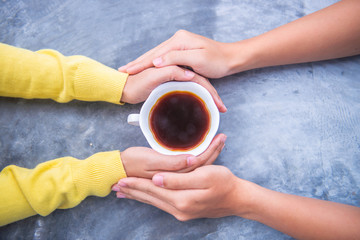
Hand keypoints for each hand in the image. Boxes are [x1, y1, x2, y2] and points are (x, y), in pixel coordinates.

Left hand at [112, 164, 251, 220]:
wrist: (238, 198)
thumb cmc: (224, 183)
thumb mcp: (203, 176)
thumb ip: (178, 179)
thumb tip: (156, 179)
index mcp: (182, 199)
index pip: (152, 190)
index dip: (135, 184)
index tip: (119, 180)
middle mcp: (179, 209)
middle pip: (150, 198)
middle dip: (132, 191)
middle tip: (115, 187)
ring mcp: (182, 212)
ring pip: (154, 203)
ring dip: (139, 196)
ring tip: (124, 193)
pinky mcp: (185, 211)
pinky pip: (162, 205)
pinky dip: (150, 200)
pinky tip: (145, 198)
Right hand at [117, 134, 226, 179]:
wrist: (118, 169)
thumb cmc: (132, 162)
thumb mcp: (150, 161)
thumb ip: (172, 163)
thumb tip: (192, 161)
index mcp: (175, 175)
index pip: (199, 164)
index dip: (211, 150)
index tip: (220, 138)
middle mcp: (178, 177)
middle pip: (202, 166)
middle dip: (213, 150)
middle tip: (223, 137)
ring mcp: (175, 176)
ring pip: (198, 166)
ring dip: (209, 154)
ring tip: (219, 140)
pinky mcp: (171, 173)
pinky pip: (190, 166)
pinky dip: (200, 157)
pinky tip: (205, 150)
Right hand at [118, 30, 234, 78]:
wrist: (230, 58)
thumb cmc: (216, 61)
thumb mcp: (197, 60)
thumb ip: (176, 58)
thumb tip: (156, 61)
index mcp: (178, 41)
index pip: (155, 55)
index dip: (140, 64)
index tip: (127, 72)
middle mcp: (176, 40)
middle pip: (152, 53)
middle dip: (136, 63)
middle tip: (121, 72)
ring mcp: (178, 44)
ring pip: (155, 55)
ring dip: (141, 63)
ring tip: (127, 70)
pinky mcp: (181, 50)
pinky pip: (162, 58)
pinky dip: (150, 63)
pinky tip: (143, 68)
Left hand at [120, 66, 226, 111]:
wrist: (122, 90)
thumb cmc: (135, 84)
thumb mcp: (153, 77)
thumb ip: (171, 73)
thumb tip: (191, 77)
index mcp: (175, 64)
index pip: (198, 79)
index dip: (209, 91)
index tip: (219, 103)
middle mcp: (177, 69)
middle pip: (199, 83)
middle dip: (211, 95)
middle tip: (222, 107)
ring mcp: (174, 76)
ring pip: (195, 87)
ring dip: (206, 97)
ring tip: (218, 107)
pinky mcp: (170, 84)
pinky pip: (187, 91)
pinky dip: (196, 97)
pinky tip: (201, 105)